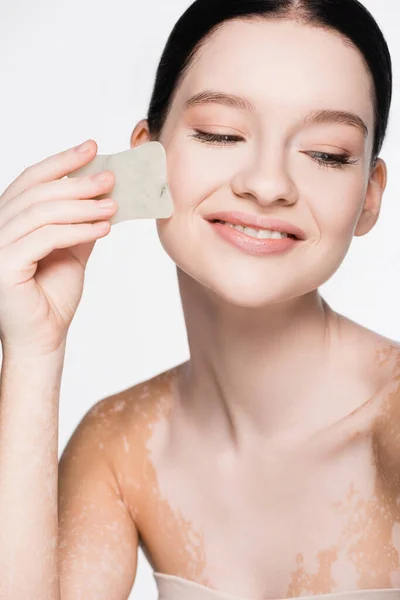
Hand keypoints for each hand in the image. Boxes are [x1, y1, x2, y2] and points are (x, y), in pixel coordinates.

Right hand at [0, 140, 116, 357]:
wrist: (44, 339)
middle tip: (111, 179)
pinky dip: (78, 230)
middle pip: (37, 193)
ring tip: (113, 206)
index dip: (61, 161)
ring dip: (82, 206)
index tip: (93, 148)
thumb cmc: (53, 297)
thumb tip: (103, 193)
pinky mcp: (4, 265)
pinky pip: (46, 238)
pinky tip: (103, 229)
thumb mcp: (71, 249)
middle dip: (77, 182)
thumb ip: (78, 222)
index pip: (31, 181)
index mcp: (8, 221)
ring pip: (41, 212)